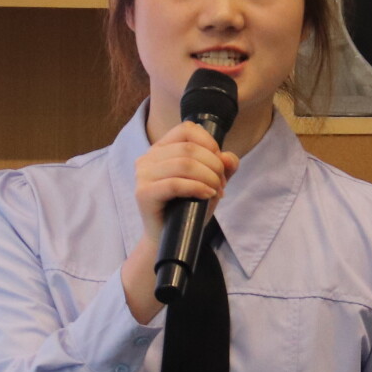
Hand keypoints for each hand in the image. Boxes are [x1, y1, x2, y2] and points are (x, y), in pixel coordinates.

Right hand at [119, 122, 237, 322]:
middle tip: (221, 184)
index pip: (187, 129)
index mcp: (161, 149)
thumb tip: (229, 158)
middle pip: (188, 149)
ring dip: (208, 177)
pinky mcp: (143, 193)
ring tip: (216, 191)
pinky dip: (196, 187)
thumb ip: (222, 168)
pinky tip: (207, 195)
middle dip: (213, 166)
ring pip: (183, 164)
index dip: (209, 143)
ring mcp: (143, 175)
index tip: (220, 164)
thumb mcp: (210, 183)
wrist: (169, 241)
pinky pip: (174, 183)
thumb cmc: (187, 209)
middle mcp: (148, 158)